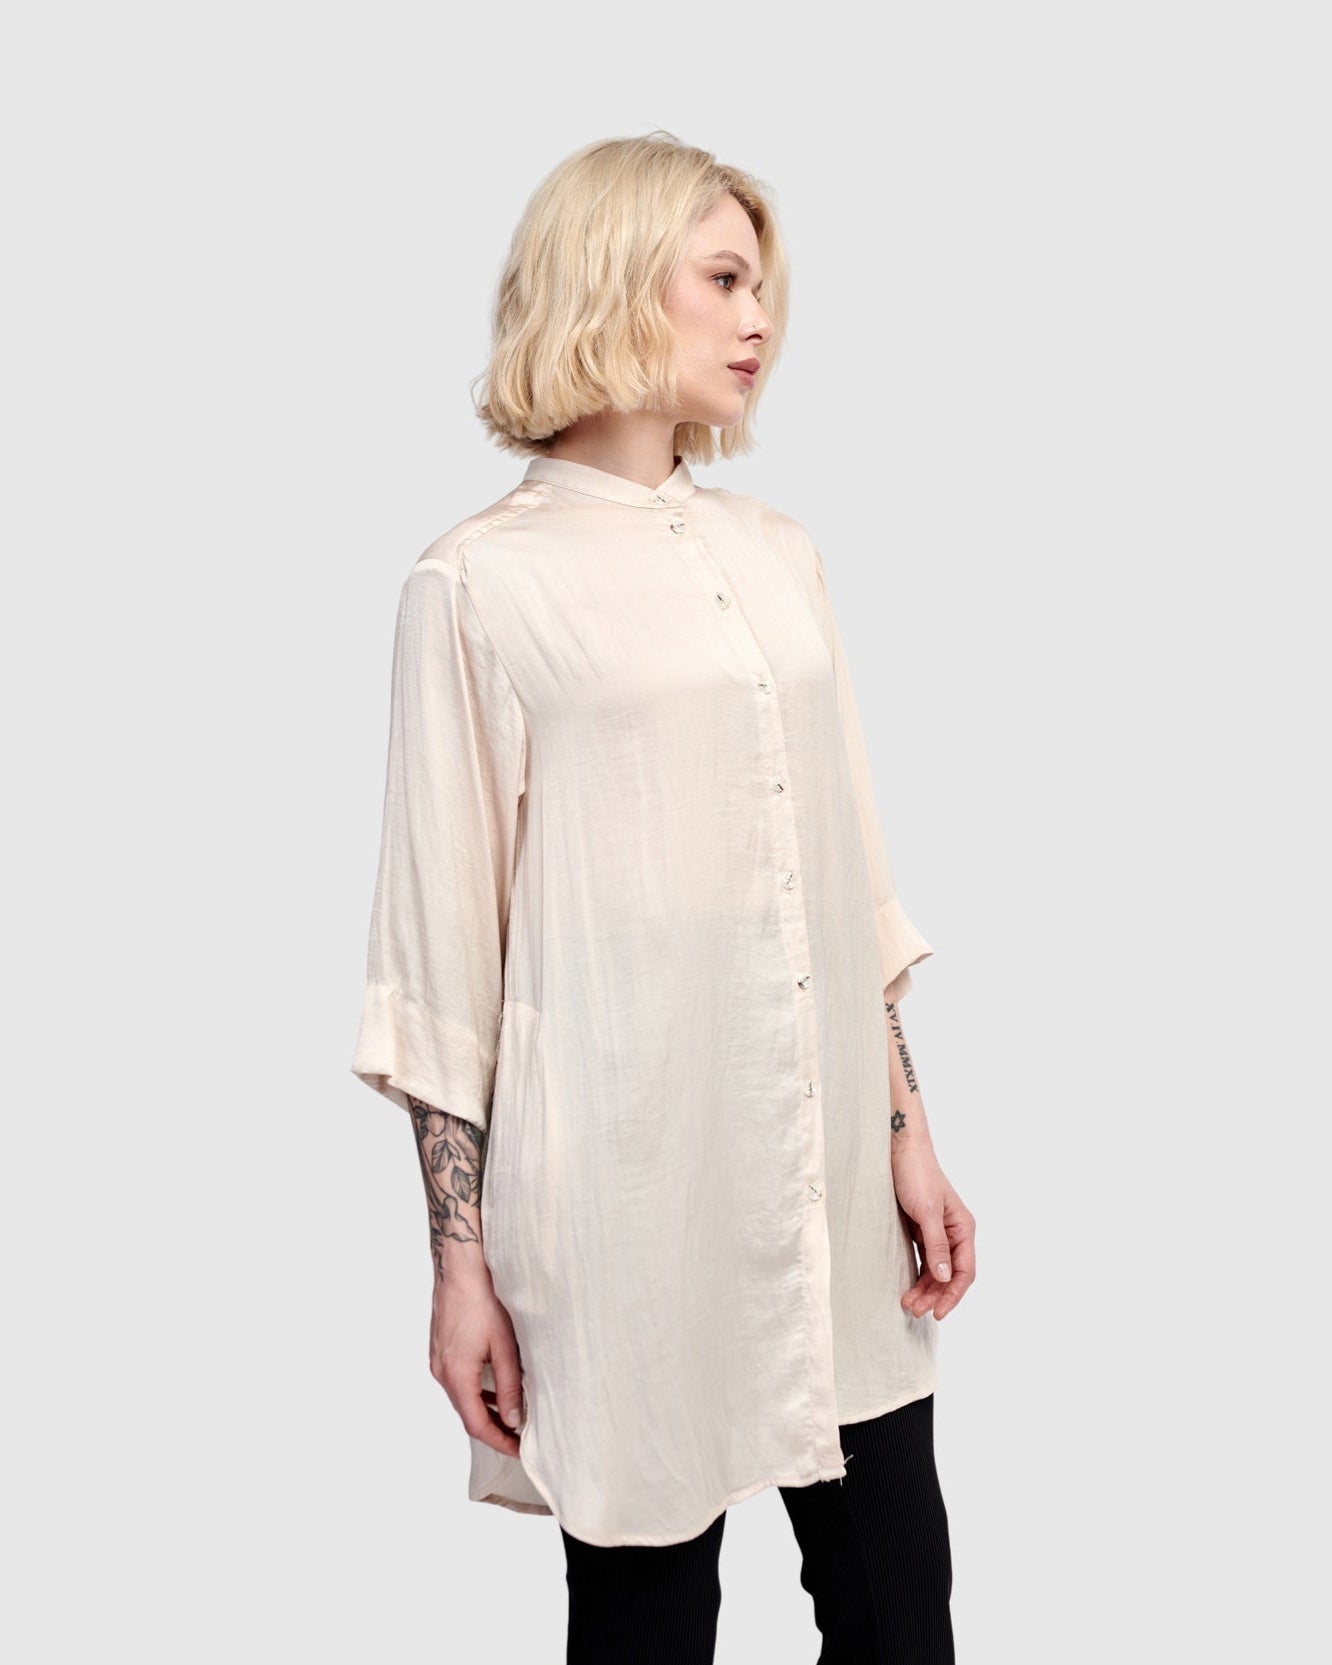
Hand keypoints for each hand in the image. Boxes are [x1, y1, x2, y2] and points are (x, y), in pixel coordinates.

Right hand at [428, 1269, 525, 1456]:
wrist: (459, 1270)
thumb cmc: (483, 1301)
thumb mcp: (504, 1346)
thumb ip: (508, 1386)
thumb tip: (512, 1419)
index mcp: (456, 1376)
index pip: (476, 1424)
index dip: (498, 1441)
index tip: (518, 1450)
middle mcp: (442, 1373)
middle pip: (467, 1415)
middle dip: (492, 1429)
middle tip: (518, 1438)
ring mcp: (438, 1362)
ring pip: (461, 1399)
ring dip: (483, 1411)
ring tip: (510, 1418)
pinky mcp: (440, 1352)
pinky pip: (457, 1383)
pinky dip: (475, 1393)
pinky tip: (492, 1391)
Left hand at [891, 1146, 974, 1320]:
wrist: (899, 1150)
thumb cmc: (916, 1174)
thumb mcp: (927, 1211)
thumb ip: (937, 1245)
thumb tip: (946, 1277)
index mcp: (963, 1228)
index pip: (965, 1271)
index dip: (953, 1295)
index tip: (938, 1313)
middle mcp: (954, 1233)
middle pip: (950, 1275)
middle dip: (935, 1296)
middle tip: (914, 1311)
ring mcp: (938, 1233)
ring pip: (936, 1271)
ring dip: (925, 1289)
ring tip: (908, 1305)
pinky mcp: (922, 1230)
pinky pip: (924, 1261)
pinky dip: (918, 1276)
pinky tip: (909, 1287)